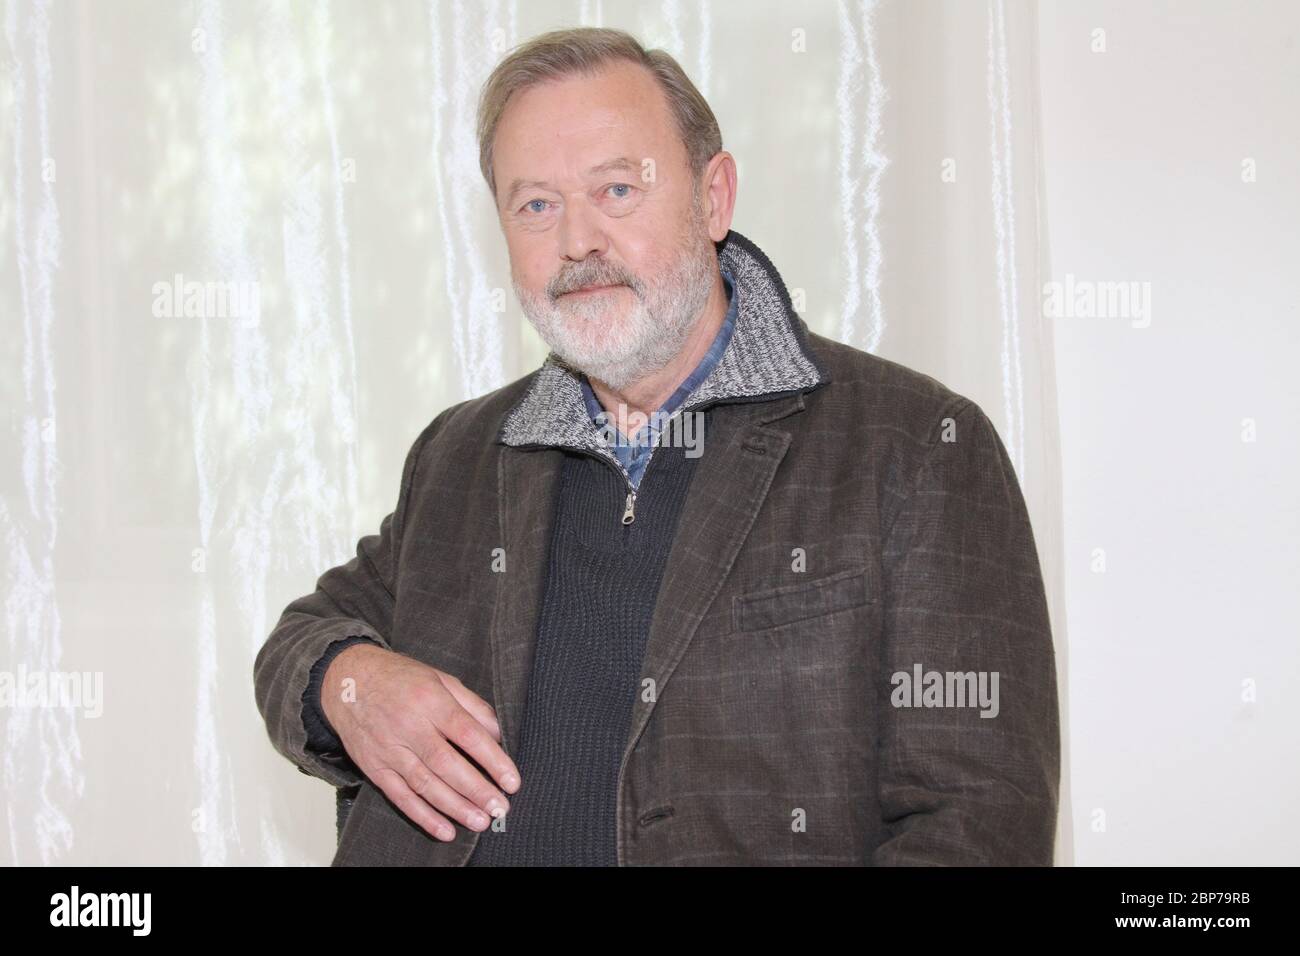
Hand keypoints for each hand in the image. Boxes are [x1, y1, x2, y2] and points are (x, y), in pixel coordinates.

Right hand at [321, 643, 519, 841]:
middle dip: (477, 790)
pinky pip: (400, 797)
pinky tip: (445, 829)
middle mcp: (410, 726)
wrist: (348, 682)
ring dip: (455, 807)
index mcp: (430, 701)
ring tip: (480, 821)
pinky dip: (423, 816)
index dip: (492, 760)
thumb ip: (472, 705)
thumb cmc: (400, 679)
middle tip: (500, 808)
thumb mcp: (440, 678)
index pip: (468, 734)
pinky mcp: (374, 768)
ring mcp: (390, 750)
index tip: (511, 780)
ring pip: (425, 785)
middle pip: (447, 764)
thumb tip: (497, 734)